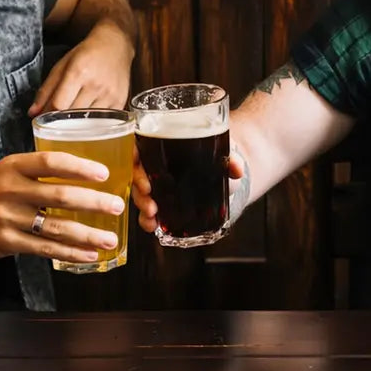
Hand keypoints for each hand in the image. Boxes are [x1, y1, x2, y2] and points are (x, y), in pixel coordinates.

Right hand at [0, 151, 125, 264]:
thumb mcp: (10, 169)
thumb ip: (41, 171)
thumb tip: (86, 173)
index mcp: (14, 166)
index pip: (50, 162)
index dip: (79, 167)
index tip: (104, 174)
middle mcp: (11, 190)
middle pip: (58, 196)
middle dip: (92, 203)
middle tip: (117, 205)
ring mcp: (8, 219)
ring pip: (55, 227)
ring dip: (87, 234)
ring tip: (109, 238)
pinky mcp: (8, 243)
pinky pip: (45, 248)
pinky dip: (69, 252)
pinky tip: (88, 253)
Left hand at [29, 23, 132, 114]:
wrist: (116, 44)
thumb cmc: (87, 53)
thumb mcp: (63, 64)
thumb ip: (46, 89)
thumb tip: (33, 113)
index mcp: (78, 72)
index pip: (59, 104)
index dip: (48, 115)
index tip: (44, 118)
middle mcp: (95, 84)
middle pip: (72, 116)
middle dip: (61, 120)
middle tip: (57, 118)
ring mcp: (110, 94)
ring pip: (87, 122)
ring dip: (77, 124)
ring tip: (73, 116)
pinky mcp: (120, 101)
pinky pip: (102, 122)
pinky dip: (92, 122)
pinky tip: (89, 115)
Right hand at [131, 147, 245, 233]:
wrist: (226, 178)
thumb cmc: (219, 159)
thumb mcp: (226, 154)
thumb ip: (232, 160)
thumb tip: (237, 169)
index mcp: (165, 146)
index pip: (140, 144)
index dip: (133, 153)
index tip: (137, 161)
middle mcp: (156, 165)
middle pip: (137, 171)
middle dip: (139, 184)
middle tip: (148, 193)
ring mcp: (158, 186)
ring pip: (140, 193)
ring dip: (142, 204)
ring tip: (152, 213)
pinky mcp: (163, 205)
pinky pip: (148, 213)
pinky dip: (147, 220)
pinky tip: (152, 225)